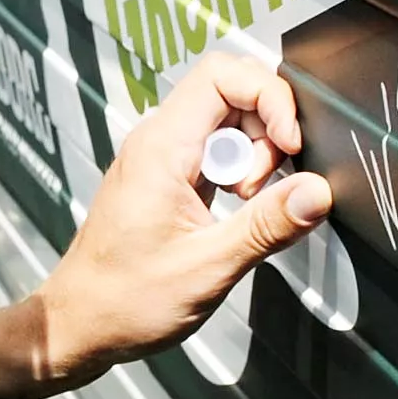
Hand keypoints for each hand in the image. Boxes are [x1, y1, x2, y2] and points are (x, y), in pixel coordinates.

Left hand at [37, 53, 331, 379]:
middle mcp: (157, 141)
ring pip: (227, 124)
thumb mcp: (208, 267)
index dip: (269, 97)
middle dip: (266, 133)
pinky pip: (215, 152)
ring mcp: (161, 158)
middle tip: (262, 188)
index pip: (222, 74)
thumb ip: (266, 225)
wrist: (79, 324)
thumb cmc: (125, 300)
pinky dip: (237, 173)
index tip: (291, 145)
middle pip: (231, 94)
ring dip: (253, 158)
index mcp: (161, 147)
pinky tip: (234, 210)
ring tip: (244, 205)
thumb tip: (318, 192)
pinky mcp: (167, 178)